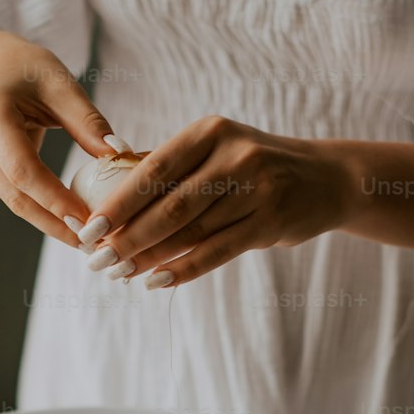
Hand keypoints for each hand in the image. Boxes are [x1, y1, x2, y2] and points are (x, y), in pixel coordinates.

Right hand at [0, 28, 119, 245]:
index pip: (23, 170)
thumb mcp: (59, 82)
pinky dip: (41, 209)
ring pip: (15, 202)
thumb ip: (87, 120)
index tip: (88, 221)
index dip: (55, 200)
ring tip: (87, 237)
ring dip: (51, 222)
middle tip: (94, 245)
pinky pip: (13, 195)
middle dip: (56, 224)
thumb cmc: (27, 70)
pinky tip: (68, 219)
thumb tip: (118, 153)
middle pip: (17, 196)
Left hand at [80, 116, 357, 285]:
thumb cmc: (254, 165)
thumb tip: (104, 186)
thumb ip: (168, 165)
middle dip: (127, 238)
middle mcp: (234, 156)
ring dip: (149, 258)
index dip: (117, 203)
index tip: (88, 228)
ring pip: (189, 233)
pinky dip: (183, 270)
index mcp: (210, 132)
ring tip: (120, 273)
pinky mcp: (269, 223)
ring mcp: (255, 190)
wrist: (326, 179)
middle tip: (97, 261)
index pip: (152, 170)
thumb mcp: (216, 149)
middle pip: (168, 206)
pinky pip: (216, 253)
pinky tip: (156, 281)